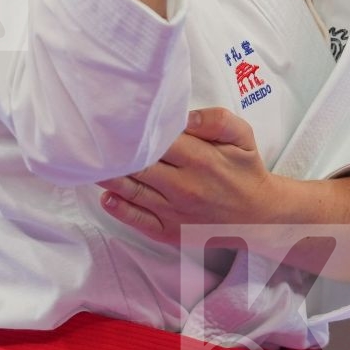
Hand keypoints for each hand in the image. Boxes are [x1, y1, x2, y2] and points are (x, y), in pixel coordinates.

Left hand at [96, 107, 288, 245]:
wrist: (260, 218)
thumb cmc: (246, 172)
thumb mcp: (243, 138)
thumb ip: (216, 120)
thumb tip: (184, 117)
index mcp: (200, 158)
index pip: (156, 139)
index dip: (134, 128)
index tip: (117, 117)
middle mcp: (183, 186)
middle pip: (137, 164)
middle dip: (115, 150)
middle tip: (92, 136)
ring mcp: (174, 212)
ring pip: (131, 190)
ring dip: (108, 176)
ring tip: (90, 162)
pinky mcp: (170, 232)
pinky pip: (137, 220)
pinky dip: (118, 208)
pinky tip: (106, 196)